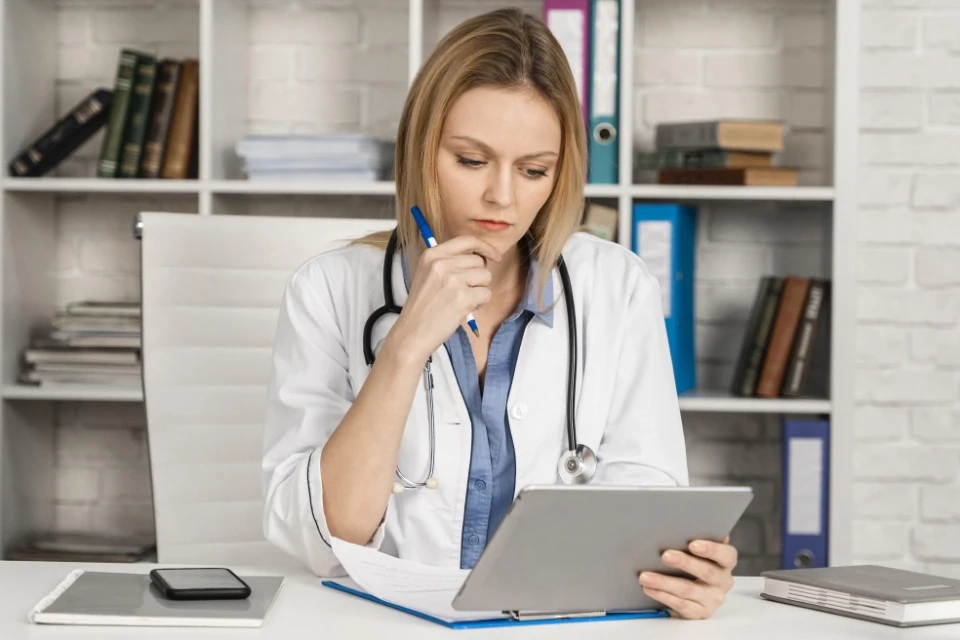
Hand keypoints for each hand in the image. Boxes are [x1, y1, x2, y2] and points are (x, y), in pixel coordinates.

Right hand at [388, 234, 501, 360]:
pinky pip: (486, 294)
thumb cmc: (423, 307)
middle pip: (479, 261)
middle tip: (464, 290)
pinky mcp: (462, 297)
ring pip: (486, 276)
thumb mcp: (428, 274)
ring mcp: (452, 280)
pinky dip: (480, 304)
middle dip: (478, 276)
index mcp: (431, 255)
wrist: (412, 332)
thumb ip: (449, 261)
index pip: (467, 240)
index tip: (494, 255)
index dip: (485, 246)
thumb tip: (480, 256)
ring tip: (463, 300)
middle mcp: (441, 264)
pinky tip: (465, 309)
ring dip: (480, 290)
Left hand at [638, 536, 737, 619]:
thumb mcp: (700, 551)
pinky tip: (649, 589)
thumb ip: (697, 539)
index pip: (726, 555)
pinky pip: (680, 605)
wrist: (695, 593)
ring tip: (645, 576)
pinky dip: (662, 596)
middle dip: (684, 563)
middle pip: (706, 572)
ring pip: (688, 590)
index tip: (693, 544)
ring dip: (664, 582)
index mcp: (726, 562)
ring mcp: (713, 599)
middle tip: (665, 556)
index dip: (711, 549)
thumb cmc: (696, 563)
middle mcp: (723, 581)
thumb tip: (684, 523)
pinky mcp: (700, 612)